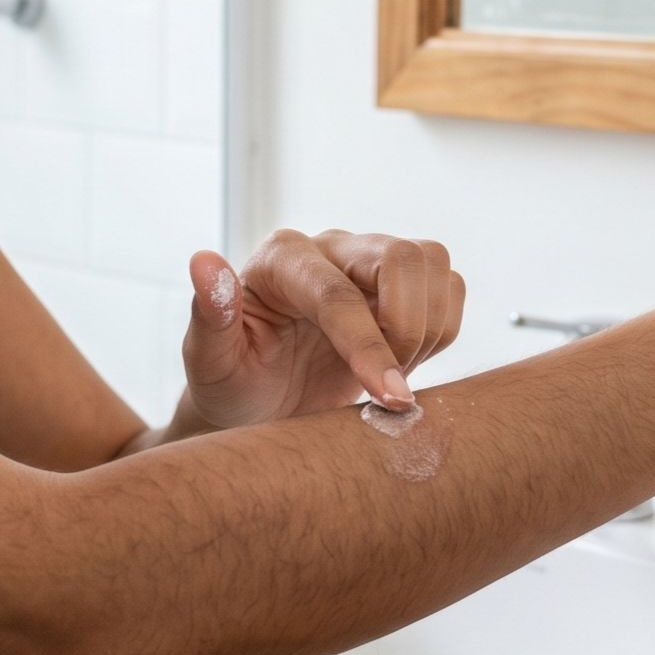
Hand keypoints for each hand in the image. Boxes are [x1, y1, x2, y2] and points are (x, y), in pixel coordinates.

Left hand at [176, 229, 466, 429]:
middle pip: (401, 256)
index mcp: (280, 260)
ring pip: (434, 265)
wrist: (261, 406)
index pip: (337, 293)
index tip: (389, 398)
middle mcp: (329, 248)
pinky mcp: (402, 284)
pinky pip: (450, 290)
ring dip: (429, 328)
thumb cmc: (232, 386)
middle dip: (408, 328)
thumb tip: (204, 263)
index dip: (368, 347)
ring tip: (393, 375)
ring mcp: (369, 262)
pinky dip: (442, 331)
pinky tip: (405, 363)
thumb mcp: (210, 363)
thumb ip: (209, 314)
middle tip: (389, 386)